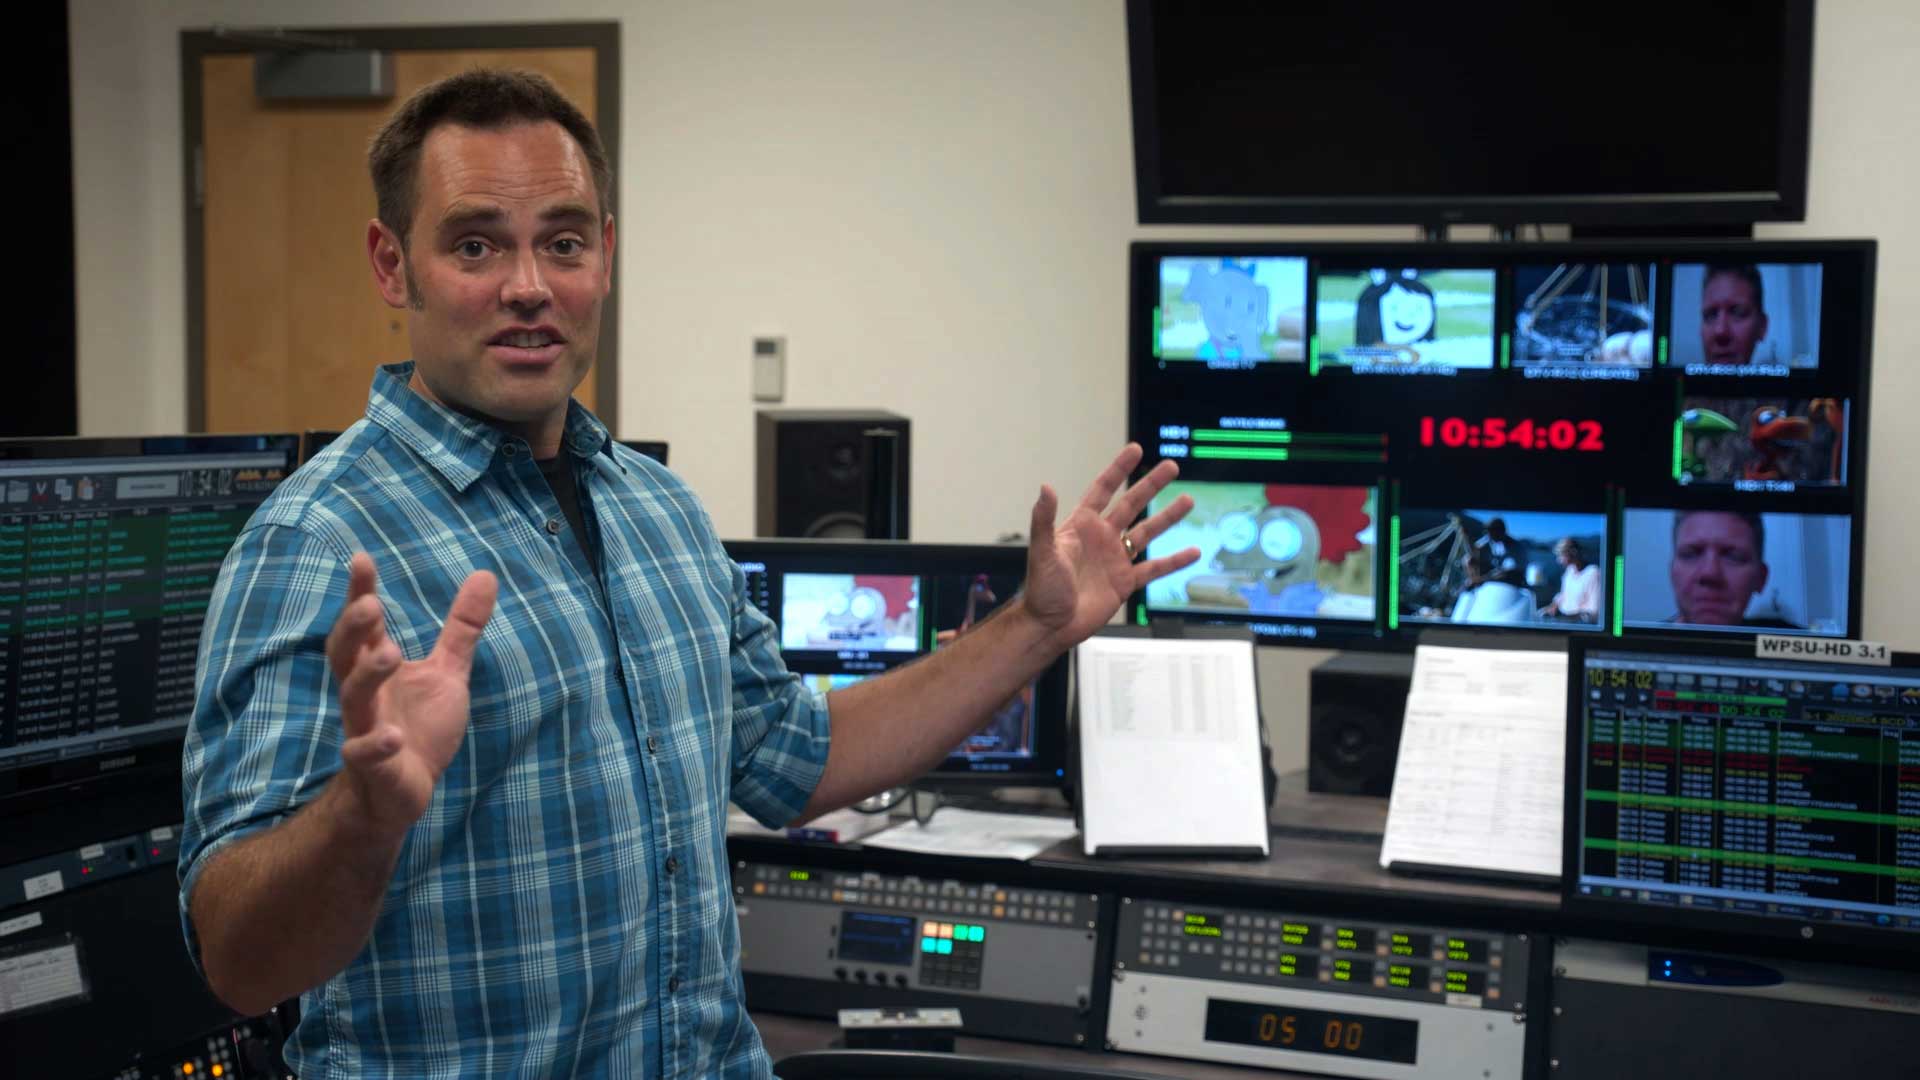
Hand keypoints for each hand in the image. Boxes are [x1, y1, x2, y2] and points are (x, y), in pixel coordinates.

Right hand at [326, 552, 496, 831]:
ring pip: (352, 698)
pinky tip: (393, 736)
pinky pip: (364, 754)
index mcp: (378, 666)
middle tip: (371, 604)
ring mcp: (364, 727)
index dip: (360, 593)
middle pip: (345, 654)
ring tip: (389, 653)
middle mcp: (365, 693)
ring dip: (367, 675)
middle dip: (354, 628)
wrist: (402, 792)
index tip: (362, 559)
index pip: (365, 626)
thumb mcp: (447, 672)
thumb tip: (485, 574)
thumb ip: (462, 628)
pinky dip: (375, 745)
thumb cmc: (419, 727)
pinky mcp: (373, 765)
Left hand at [1021, 444, 1198, 646]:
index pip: (1103, 490)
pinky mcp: (1125, 582)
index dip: (1118, 469)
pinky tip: (1192, 552)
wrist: (1051, 625)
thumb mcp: (1041, 551)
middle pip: (1131, 504)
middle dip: (1151, 485)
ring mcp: (1115, 559)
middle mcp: (1101, 538)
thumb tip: (1046, 487)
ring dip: (1167, 517)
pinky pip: (1154, 569)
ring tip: (1187, 500)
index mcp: (1081, 526)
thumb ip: (1044, 519)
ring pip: (1147, 532)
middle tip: (1171, 467)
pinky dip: (1174, 561)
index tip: (1135, 450)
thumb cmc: (1041, 589)